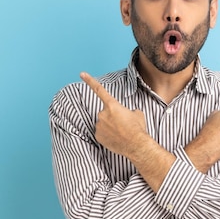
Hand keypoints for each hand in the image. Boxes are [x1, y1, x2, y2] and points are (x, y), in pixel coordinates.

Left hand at [80, 72, 175, 191]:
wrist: (136, 145)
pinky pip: (101, 133)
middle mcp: (103, 114)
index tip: (81, 74)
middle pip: (105, 112)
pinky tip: (116, 138)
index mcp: (112, 105)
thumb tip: (127, 114)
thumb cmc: (138, 128)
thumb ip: (127, 110)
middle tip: (123, 124)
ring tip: (121, 132)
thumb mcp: (137, 113)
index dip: (90, 81)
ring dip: (110, 126)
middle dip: (112, 116)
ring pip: (103, 123)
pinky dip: (107, 135)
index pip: (99, 90)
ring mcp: (99, 125)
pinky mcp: (98, 136)